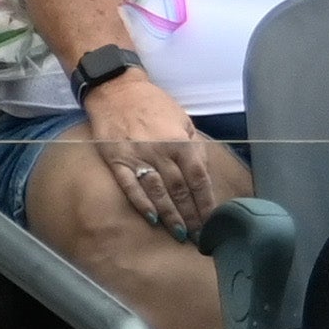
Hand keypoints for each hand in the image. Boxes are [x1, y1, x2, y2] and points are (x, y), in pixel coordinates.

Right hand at [81, 70, 219, 237]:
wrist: (118, 92)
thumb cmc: (155, 106)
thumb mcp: (183, 120)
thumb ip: (194, 145)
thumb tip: (203, 171)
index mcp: (182, 142)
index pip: (199, 178)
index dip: (206, 202)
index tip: (212, 220)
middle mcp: (162, 151)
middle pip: (180, 190)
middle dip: (191, 215)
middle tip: (199, 236)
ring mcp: (138, 157)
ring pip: (158, 193)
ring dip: (170, 215)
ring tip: (180, 234)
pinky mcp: (117, 161)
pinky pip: (131, 187)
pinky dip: (142, 204)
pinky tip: (152, 219)